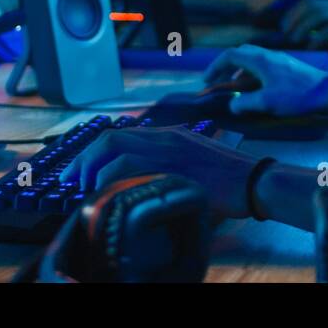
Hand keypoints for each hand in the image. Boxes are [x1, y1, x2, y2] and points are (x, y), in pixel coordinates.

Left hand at [59, 126, 266, 218]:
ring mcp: (167, 148)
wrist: (255, 180)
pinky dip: (109, 178)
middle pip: (110, 138)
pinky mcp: (169, 164)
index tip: (81, 170)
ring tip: (86, 189)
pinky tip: (107, 192)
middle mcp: (164, 136)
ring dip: (93, 169)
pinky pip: (127, 164)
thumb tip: (141, 184)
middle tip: (72, 180)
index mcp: (169, 135)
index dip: (94, 152)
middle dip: (84, 159)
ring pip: (113, 148)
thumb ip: (169, 166)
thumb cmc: (231, 179)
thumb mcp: (195, 164)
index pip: (120, 135)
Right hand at [203, 44, 327, 115]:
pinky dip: (252, 74)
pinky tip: (256, 88)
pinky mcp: (287, 66)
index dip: (215, 67)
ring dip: (239, 71)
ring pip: (252, 59)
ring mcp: (278, 59)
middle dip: (225, 66)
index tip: (206, 80)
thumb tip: (233, 106)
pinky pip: (262, 65)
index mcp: (260, 60)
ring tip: (235, 88)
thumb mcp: (267, 102)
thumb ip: (245, 104)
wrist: (327, 92)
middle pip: (240, 54)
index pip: (230, 55)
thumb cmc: (296, 95)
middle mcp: (268, 55)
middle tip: (217, 81)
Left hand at [279, 0, 327, 46]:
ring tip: (295, 40)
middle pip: (310, 6)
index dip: (294, 11)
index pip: (309, 1)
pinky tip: (311, 47)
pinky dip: (317, 37)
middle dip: (295, 19)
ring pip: (317, 15)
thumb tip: (310, 31)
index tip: (285, 24)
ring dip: (302, 27)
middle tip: (287, 34)